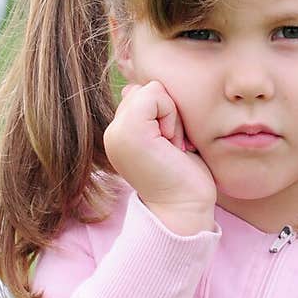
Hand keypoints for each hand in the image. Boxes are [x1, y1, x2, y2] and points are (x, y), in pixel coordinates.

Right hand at [103, 81, 216, 234]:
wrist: (184, 208)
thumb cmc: (184, 176)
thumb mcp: (164, 136)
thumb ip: (148, 112)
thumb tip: (132, 88)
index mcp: (120, 133)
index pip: (142, 94)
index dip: (165, 113)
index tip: (171, 145)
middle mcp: (113, 132)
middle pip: (146, 88)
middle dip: (168, 112)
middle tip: (172, 146)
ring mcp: (117, 131)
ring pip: (151, 90)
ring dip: (172, 116)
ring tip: (172, 147)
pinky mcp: (129, 131)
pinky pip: (154, 94)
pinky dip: (171, 116)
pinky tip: (172, 144)